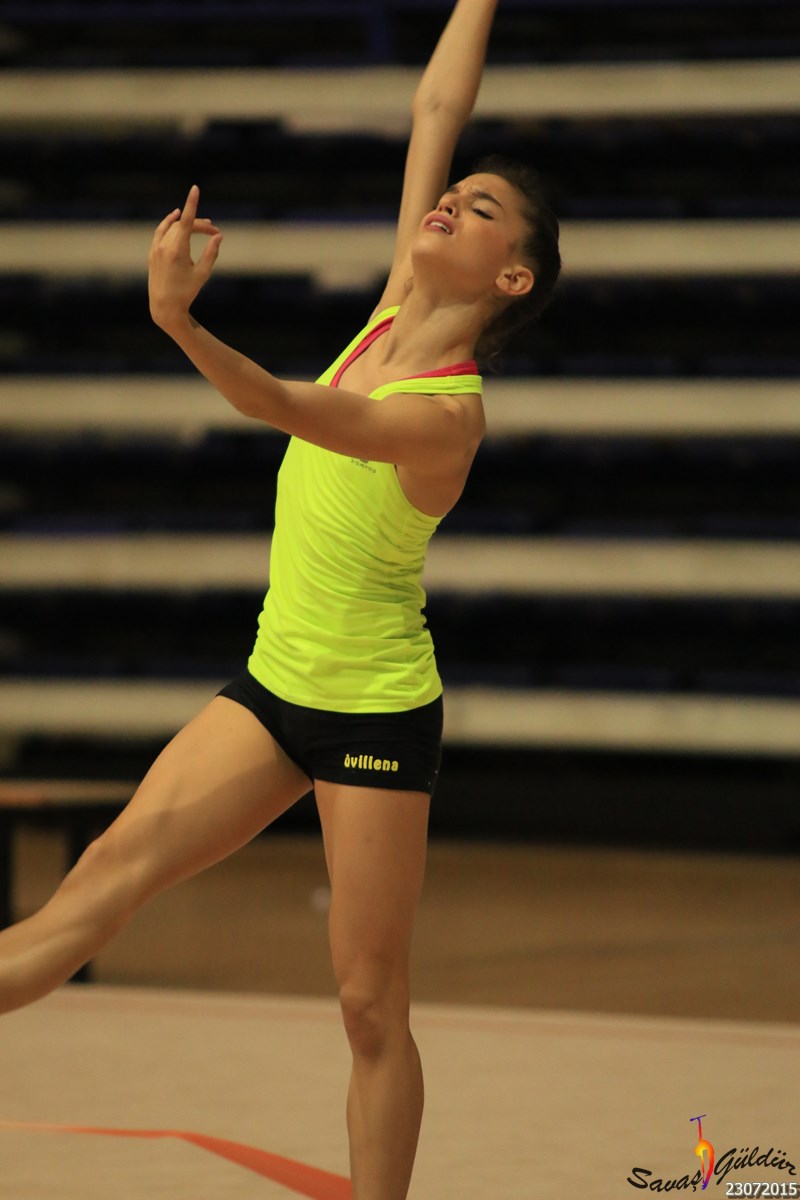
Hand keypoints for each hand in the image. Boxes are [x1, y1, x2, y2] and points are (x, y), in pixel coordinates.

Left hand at [148, 184, 221, 331]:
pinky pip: (160, 231)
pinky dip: (169, 224)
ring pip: (172, 227)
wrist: (164, 306)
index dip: (192, 203)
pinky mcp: (152, 252)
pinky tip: (176, 218)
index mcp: (178, 250)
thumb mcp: (203, 274)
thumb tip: (218, 237)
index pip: (187, 220)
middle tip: (215, 232)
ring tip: (200, 226)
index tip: (195, 188)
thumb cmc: (187, 292)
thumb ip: (211, 253)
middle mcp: (164, 246)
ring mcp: (156, 248)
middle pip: (183, 225)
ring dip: (186, 224)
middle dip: (200, 226)